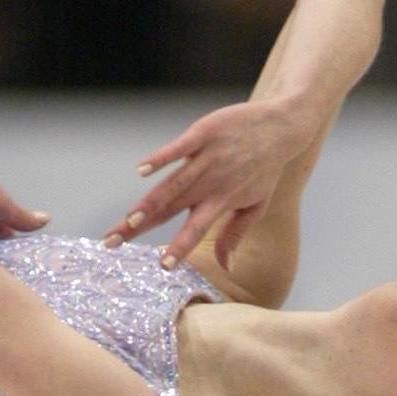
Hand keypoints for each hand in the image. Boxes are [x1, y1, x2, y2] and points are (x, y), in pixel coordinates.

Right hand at [102, 95, 312, 268]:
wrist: (283, 126)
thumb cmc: (267, 169)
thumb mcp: (256, 206)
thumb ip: (235, 236)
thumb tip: (228, 268)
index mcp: (219, 202)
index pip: (194, 230)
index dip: (179, 248)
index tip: (163, 267)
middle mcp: (211, 184)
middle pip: (170, 209)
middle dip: (140, 227)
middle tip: (113, 242)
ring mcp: (206, 158)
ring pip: (171, 185)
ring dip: (148, 203)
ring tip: (127, 220)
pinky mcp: (204, 133)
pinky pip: (179, 148)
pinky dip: (161, 159)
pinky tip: (141, 170)